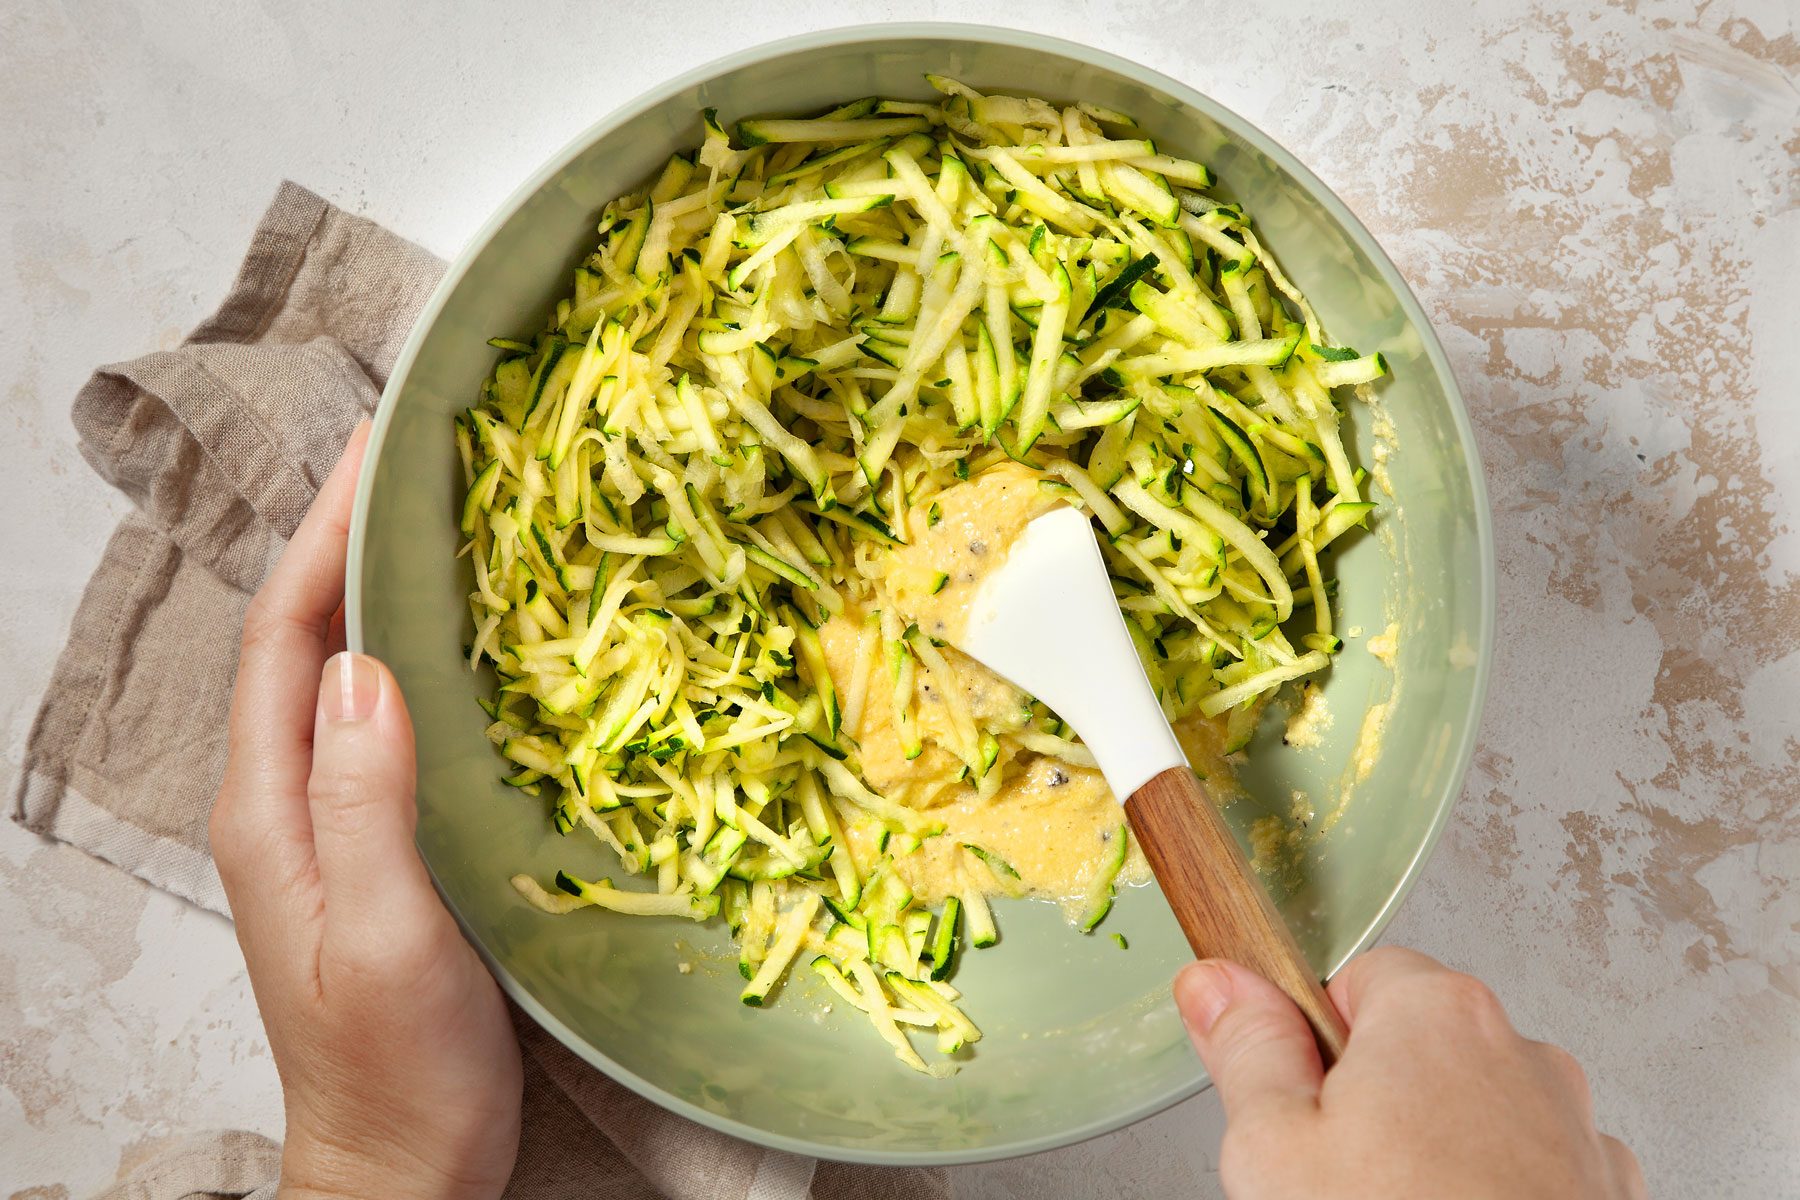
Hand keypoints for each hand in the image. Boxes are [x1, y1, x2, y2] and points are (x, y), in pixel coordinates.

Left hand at [210, 422, 522, 1199]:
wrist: (399, 1163)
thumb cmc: (398, 1067)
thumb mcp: (387, 936)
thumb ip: (365, 802)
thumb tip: (364, 665)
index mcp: (270, 808)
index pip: (286, 633)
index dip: (325, 533)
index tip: (380, 446)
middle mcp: (286, 797)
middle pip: (309, 633)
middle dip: (354, 533)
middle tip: (427, 452)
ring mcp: (329, 818)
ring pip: (350, 668)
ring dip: (390, 584)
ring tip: (456, 514)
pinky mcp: (377, 839)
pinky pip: (391, 717)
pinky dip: (425, 653)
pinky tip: (479, 635)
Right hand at [1176, 947, 1644, 1198]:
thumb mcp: (1274, 1145)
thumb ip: (1246, 1049)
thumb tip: (1219, 986)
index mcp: (1439, 1013)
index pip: (1357, 978)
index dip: (1312, 1041)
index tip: (1291, 1096)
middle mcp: (1524, 1054)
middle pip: (1420, 1049)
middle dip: (1374, 1102)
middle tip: (1331, 1175)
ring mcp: (1575, 1131)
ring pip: (1477, 1117)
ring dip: (1437, 1154)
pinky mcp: (1605, 1196)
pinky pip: (1530, 1174)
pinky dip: (1492, 1195)